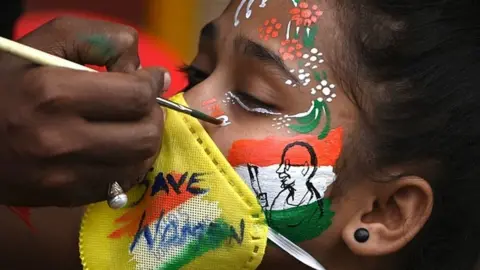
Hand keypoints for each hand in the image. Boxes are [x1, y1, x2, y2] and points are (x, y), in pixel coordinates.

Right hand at [0, 16, 168, 206]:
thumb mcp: (44, 44)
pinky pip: (120, 184)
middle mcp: (60, 139)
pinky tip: (117, 148)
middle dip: (153, 115)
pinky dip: (129, 164)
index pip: (135, 96)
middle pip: (145, 135)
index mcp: (53, 94)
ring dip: (146, 141)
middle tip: (143, 105)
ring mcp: (64, 175)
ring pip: (139, 163)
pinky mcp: (66, 196)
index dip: (151, 84)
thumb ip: (98, 40)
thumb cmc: (7, 85)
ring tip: (132, 125)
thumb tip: (142, 68)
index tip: (150, 78)